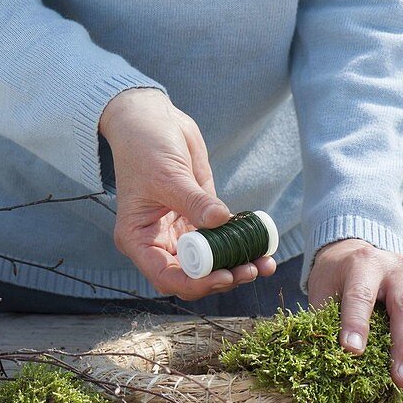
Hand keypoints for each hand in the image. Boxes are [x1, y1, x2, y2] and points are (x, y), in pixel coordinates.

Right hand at [99, 88, 276, 299]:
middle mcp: (158, 241)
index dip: (196, 282)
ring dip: (236, 265)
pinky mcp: (199, 217)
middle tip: (250, 269)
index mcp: (138, 239)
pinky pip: (221, 239)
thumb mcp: (167, 176)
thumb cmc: (144, 147)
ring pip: (209, 262)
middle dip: (221, 276)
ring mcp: (180, 231)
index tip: (224, 274)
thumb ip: (194, 201)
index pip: (166, 275)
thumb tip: (222, 220)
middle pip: (191, 274)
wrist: (151, 120)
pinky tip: (262, 246)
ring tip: (264, 263)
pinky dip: (240, 244)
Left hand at [307, 239, 402, 393]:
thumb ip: (325, 318)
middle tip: (398, 380)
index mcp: (364, 263)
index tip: (352, 352)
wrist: (357, 251)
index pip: (361, 295)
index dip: (357, 323)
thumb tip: (326, 359)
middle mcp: (396, 269)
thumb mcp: (323, 288)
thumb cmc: (336, 275)